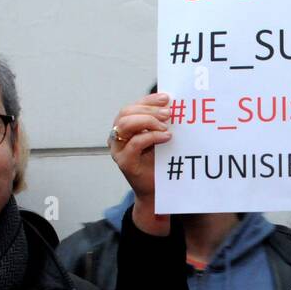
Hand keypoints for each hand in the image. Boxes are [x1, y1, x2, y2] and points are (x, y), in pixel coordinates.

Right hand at [109, 93, 172, 234]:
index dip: (148, 100)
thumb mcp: (161, 138)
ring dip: (148, 121)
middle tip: (169, 113)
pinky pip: (134, 143)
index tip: (166, 98)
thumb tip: (173, 105)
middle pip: (126, 112)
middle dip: (149, 109)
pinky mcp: (124, 162)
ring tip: (166, 127)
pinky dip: (151, 137)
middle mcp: (117, 137)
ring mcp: (118, 149)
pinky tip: (166, 137)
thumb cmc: (160, 163)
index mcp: (125, 127)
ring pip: (126, 124)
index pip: (132, 106)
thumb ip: (161, 123)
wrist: (158, 190)